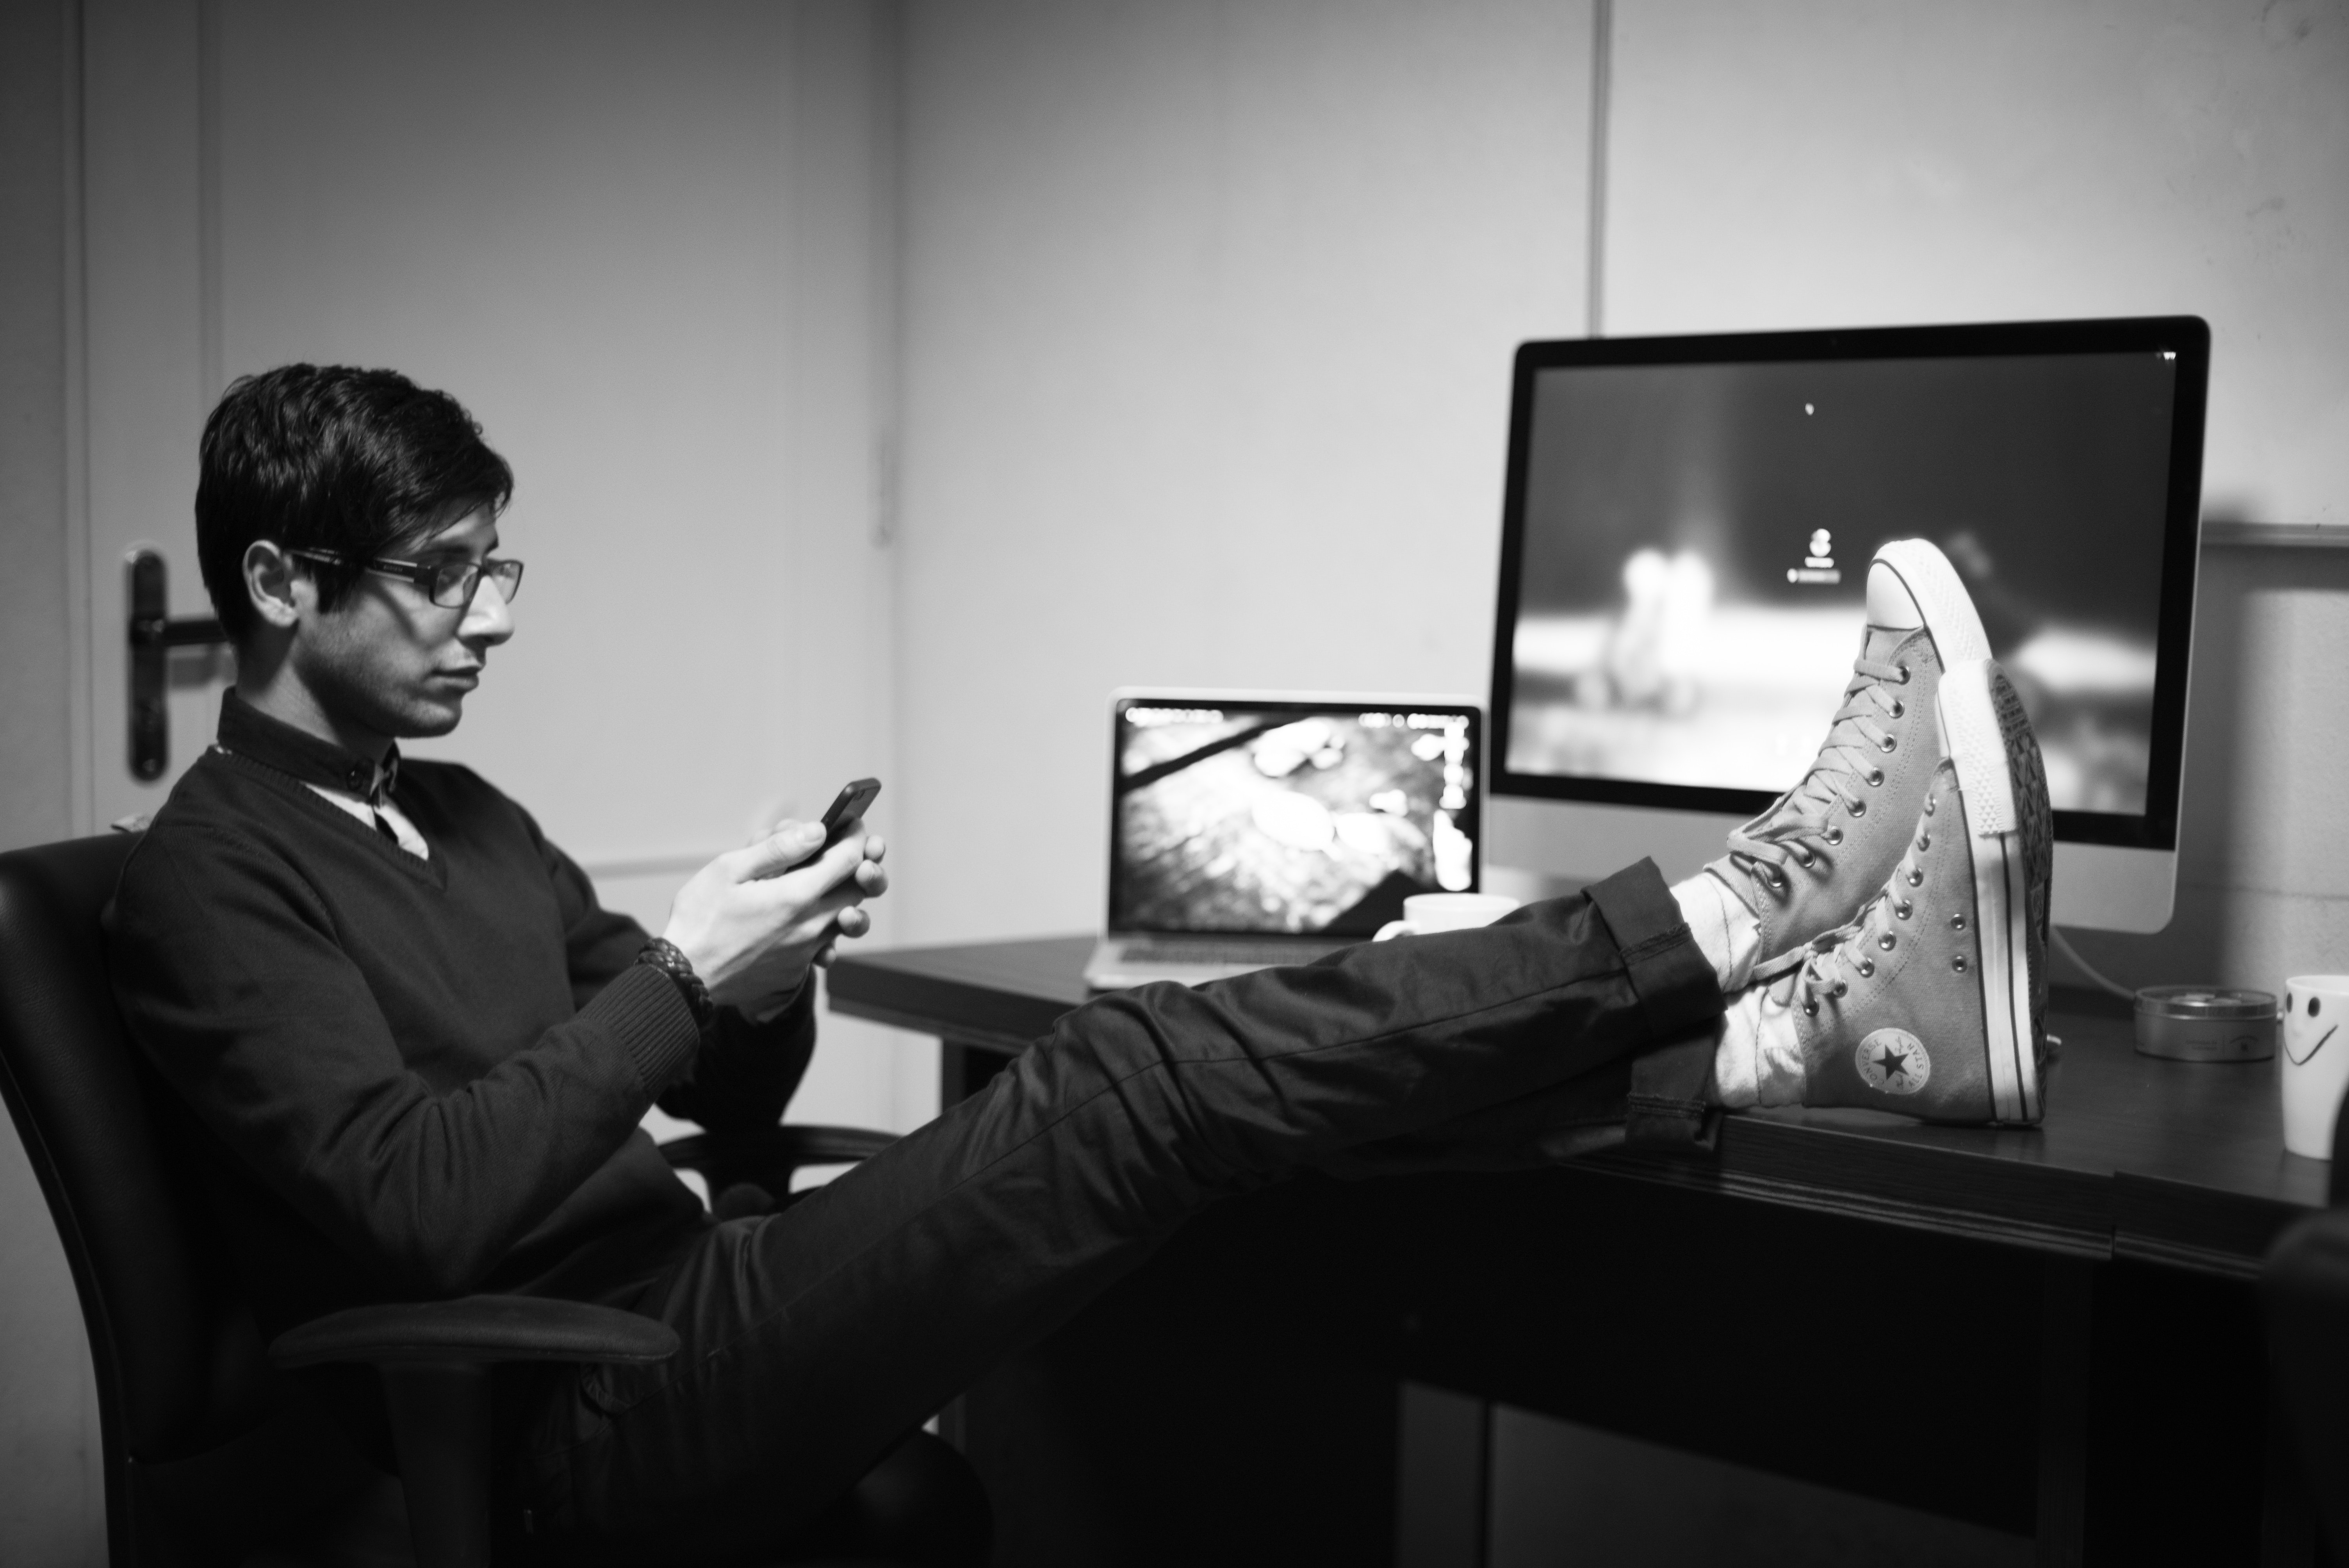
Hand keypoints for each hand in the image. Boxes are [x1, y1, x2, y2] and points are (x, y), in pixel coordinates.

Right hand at [660, 819, 888, 1015]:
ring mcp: (806, 950)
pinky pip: (826, 940)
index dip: (855, 838)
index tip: (851, 826)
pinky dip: (826, 921)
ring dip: (843, 893)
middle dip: (859, 864)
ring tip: (823, 877)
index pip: (849, 860)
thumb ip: (778, 849)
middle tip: (845, 848)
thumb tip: (816, 831)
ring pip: (845, 916)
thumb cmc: (700, 919)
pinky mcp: (798, 966)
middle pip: (857, 890)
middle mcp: (810, 925)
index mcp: (796, 896)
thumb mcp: (730, 870)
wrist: (686, 976)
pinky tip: (805, 911)